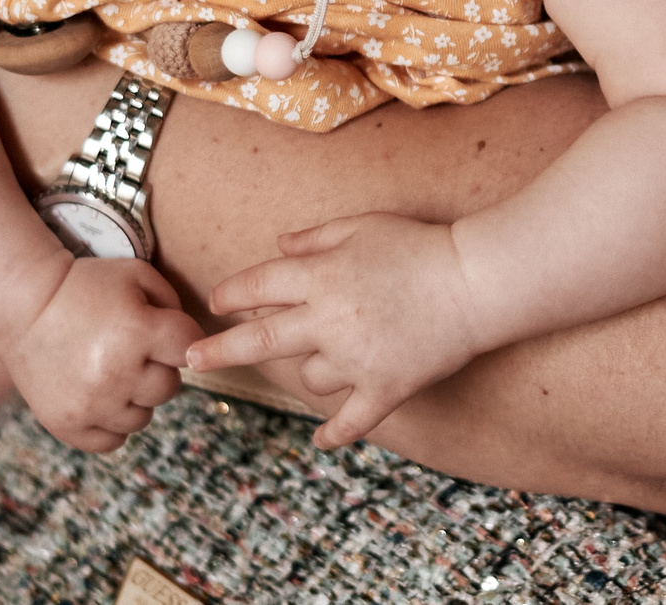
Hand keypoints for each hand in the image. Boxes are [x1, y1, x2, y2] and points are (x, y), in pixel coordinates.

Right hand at [5, 258, 202, 453]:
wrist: (23, 305)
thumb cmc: (84, 287)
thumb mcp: (135, 275)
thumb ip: (173, 304)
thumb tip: (192, 343)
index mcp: (137, 332)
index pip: (189, 348)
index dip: (179, 338)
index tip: (160, 333)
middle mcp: (117, 373)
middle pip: (169, 388)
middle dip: (157, 368)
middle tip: (129, 350)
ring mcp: (92, 404)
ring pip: (143, 418)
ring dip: (134, 398)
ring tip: (109, 371)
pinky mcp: (69, 425)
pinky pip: (113, 441)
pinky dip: (110, 423)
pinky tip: (98, 396)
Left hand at [188, 213, 484, 448]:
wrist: (476, 281)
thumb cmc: (418, 245)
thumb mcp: (361, 225)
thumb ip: (314, 238)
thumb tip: (278, 245)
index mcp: (319, 275)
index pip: (257, 286)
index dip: (231, 293)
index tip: (216, 302)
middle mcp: (327, 318)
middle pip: (259, 339)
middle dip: (217, 350)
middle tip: (189, 360)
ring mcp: (355, 358)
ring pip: (307, 376)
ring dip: (306, 370)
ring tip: (322, 358)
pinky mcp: (385, 387)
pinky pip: (351, 420)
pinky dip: (334, 433)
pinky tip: (322, 439)